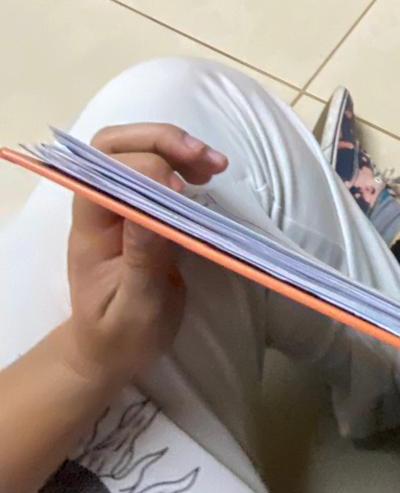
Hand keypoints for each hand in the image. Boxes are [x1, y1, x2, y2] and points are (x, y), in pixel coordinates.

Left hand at [64, 124, 227, 389]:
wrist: (112, 352)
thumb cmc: (119, 335)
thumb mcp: (134, 306)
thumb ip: (142, 256)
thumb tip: (157, 206)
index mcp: (90, 228)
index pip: (103, 174)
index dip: (141, 170)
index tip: (182, 189)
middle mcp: (102, 206)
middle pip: (115, 145)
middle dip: (161, 140)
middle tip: (204, 158)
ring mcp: (123, 202)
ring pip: (139, 148)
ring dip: (178, 145)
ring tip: (216, 164)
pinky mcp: (147, 206)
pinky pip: (161, 166)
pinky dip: (187, 161)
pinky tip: (210, 173)